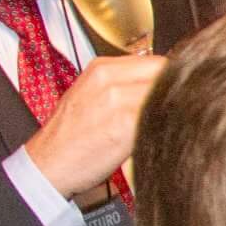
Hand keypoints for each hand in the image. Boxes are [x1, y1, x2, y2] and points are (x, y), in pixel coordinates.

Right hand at [22, 53, 162, 196]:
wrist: (46, 164)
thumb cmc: (71, 136)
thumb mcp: (92, 96)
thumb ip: (125, 86)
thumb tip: (162, 84)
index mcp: (102, 68)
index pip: (156, 61)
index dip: (171, 79)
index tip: (178, 94)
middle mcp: (109, 78)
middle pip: (164, 74)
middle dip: (175, 93)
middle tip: (175, 112)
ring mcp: (116, 99)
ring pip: (165, 95)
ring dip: (173, 111)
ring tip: (165, 127)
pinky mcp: (124, 124)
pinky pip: (160, 118)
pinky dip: (166, 127)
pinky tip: (158, 138)